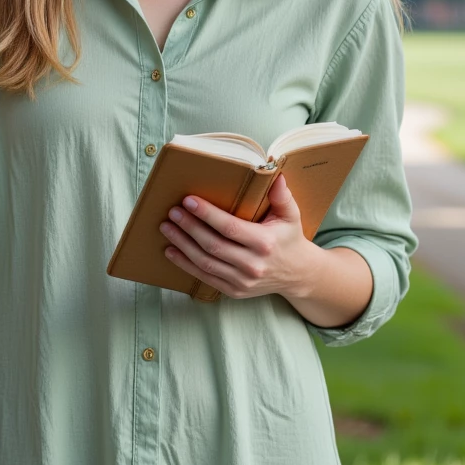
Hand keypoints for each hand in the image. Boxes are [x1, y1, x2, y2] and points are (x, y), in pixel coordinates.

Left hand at [158, 173, 320, 300]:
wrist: (298, 275)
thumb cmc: (290, 239)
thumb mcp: (291, 216)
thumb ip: (282, 196)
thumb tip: (275, 173)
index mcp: (265, 243)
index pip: (230, 228)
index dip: (207, 215)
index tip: (188, 201)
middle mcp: (253, 265)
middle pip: (213, 245)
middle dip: (189, 227)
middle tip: (172, 212)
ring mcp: (242, 281)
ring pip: (205, 262)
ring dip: (182, 245)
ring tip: (167, 228)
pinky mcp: (234, 291)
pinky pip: (204, 277)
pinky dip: (185, 264)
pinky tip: (171, 251)